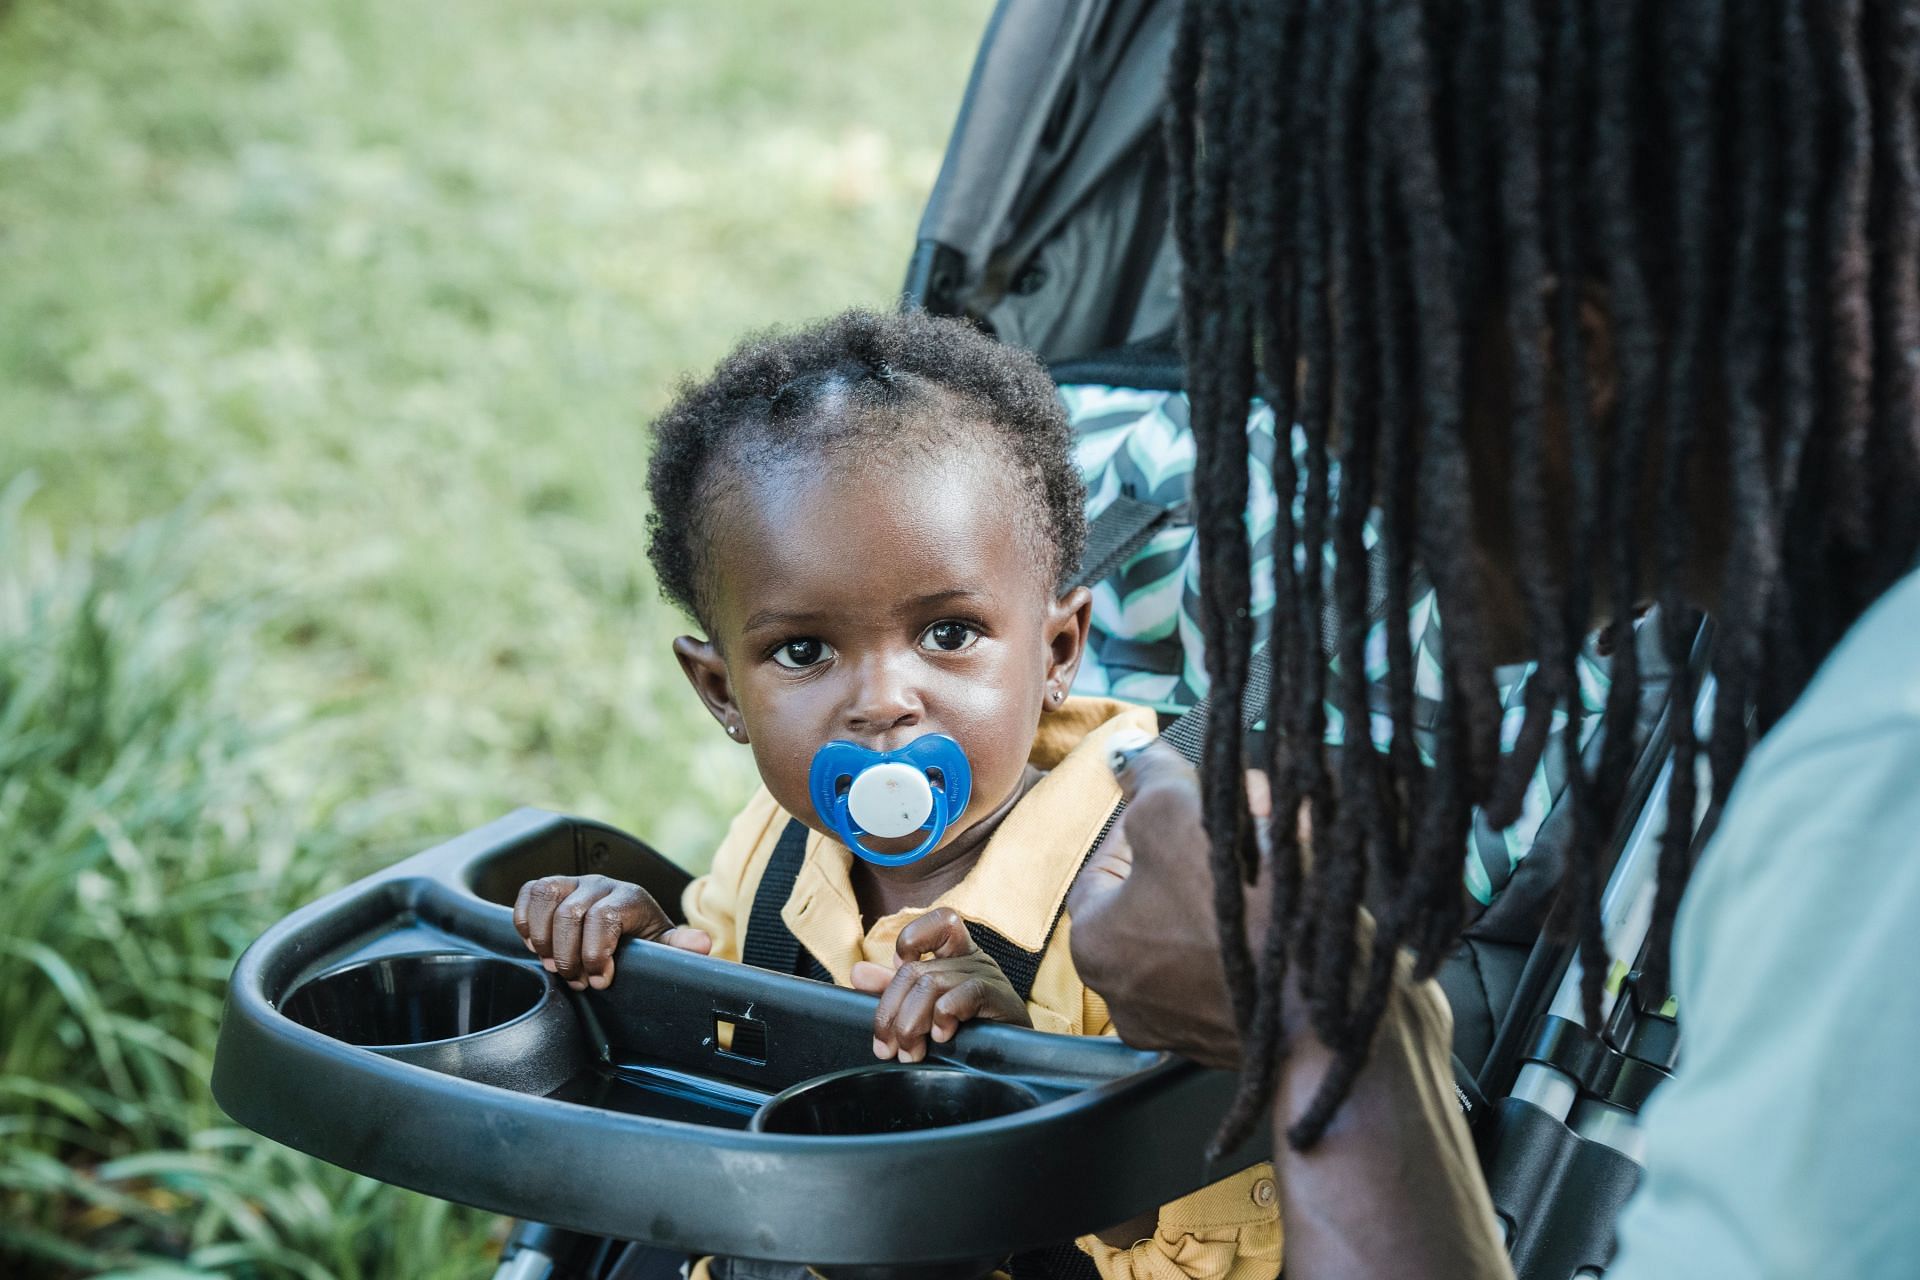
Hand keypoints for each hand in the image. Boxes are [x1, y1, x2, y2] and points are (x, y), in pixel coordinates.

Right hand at [513, 874, 711, 989]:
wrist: (630, 929)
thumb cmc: (643, 942)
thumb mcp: (663, 948)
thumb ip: (678, 948)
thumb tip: (702, 944)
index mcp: (631, 898)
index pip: (604, 917)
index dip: (595, 953)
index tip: (599, 980)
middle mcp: (602, 884)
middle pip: (571, 913)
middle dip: (568, 955)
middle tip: (576, 979)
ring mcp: (575, 882)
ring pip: (546, 896)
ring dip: (543, 937)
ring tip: (553, 963)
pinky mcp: (553, 887)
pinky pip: (530, 892)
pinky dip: (525, 919)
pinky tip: (535, 943)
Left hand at [849, 907, 1032, 1061]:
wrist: (1015, 1061)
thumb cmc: (971, 1031)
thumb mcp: (926, 1007)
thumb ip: (894, 989)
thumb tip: (858, 973)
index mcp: (957, 954)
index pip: (938, 922)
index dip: (912, 938)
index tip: (898, 970)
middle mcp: (973, 959)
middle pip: (916, 969)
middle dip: (891, 1012)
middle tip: (887, 1048)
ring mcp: (988, 976)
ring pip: (932, 984)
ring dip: (910, 1024)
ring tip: (910, 1052)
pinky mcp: (1000, 998)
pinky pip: (964, 995)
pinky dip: (944, 1016)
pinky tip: (942, 1036)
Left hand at [1066, 742, 1277, 1069]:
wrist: (1325, 1007)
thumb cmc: (1235, 912)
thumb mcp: (1174, 812)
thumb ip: (1147, 777)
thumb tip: (1128, 752)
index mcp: (1095, 945)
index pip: (1110, 860)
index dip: (1151, 815)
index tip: (1188, 793)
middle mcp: (1128, 993)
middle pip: (1165, 889)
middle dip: (1207, 839)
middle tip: (1249, 808)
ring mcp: (1185, 1020)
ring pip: (1208, 921)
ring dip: (1245, 871)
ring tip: (1283, 836)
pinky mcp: (1240, 1031)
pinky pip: (1242, 959)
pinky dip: (1266, 919)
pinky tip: (1299, 884)